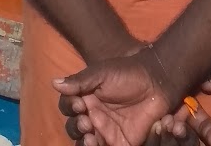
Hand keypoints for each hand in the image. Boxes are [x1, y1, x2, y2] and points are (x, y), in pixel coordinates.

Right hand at [55, 55, 210, 145]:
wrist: (156, 82)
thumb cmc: (127, 73)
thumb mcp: (102, 73)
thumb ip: (80, 81)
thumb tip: (54, 83)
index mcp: (86, 97)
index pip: (68, 106)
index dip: (68, 107)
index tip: (77, 104)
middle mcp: (93, 115)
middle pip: (74, 127)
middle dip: (75, 126)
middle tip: (86, 121)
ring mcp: (106, 130)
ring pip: (86, 141)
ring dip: (83, 141)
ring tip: (90, 136)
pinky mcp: (121, 142)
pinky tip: (97, 142)